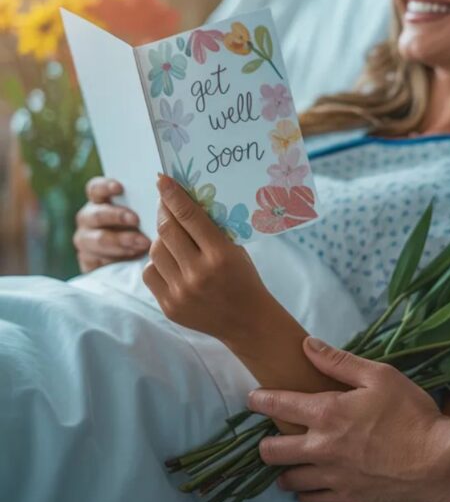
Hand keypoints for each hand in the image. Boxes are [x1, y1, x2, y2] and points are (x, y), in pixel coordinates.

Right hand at [74, 177, 150, 272]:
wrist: (130, 263)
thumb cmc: (141, 228)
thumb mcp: (141, 214)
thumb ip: (143, 204)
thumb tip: (161, 194)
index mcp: (99, 200)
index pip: (95, 188)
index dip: (105, 186)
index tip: (120, 188)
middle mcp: (88, 218)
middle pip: (96, 214)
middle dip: (117, 216)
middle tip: (136, 220)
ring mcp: (85, 240)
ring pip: (98, 239)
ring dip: (121, 241)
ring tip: (143, 243)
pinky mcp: (87, 261)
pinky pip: (99, 259)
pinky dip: (117, 258)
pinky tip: (133, 256)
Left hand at [142, 174, 266, 342]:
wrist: (247, 322)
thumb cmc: (243, 278)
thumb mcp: (235, 249)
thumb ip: (211, 229)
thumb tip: (183, 200)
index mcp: (220, 255)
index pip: (189, 217)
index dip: (173, 195)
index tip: (162, 179)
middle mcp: (198, 273)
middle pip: (167, 231)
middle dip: (163, 211)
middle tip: (164, 201)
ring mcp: (181, 292)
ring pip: (155, 251)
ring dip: (161, 238)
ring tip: (172, 235)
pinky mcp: (169, 306)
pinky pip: (150, 273)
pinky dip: (158, 262)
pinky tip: (170, 260)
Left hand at [249, 338, 449, 501]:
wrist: (439, 461)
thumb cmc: (412, 413)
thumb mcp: (380, 376)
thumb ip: (340, 362)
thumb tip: (308, 345)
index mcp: (327, 413)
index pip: (278, 406)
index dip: (259, 401)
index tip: (253, 399)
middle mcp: (321, 448)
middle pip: (272, 452)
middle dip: (265, 444)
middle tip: (270, 438)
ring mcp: (332, 478)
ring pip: (289, 481)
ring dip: (285, 471)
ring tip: (290, 464)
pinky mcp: (347, 501)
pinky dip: (306, 494)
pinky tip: (311, 486)